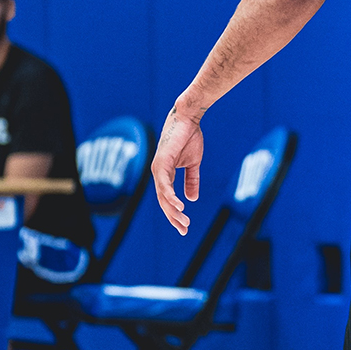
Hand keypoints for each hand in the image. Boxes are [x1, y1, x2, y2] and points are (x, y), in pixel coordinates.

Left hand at [152, 104, 203, 235]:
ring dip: (173, 211)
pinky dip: (171, 196)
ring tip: (184, 222)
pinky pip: (164, 184)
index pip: (167, 199)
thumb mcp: (193, 164)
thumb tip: (192, 199)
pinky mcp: (161, 163)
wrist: (188, 119)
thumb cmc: (189, 137)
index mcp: (165, 174)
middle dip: (174, 217)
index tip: (184, 227)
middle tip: (184, 230)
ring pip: (163, 196)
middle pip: (163, 202)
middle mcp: (158, 174)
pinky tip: (179, 206)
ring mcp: (158, 169)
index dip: (175, 213)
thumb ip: (192, 181)